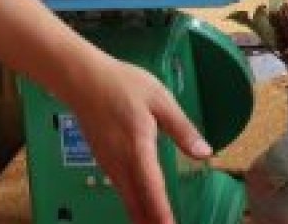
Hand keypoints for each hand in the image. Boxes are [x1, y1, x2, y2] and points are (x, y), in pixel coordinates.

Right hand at [64, 54, 211, 223]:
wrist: (82, 78)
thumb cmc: (122, 84)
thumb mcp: (160, 100)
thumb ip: (182, 129)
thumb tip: (205, 152)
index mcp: (138, 149)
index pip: (152, 191)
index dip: (162, 215)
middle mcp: (120, 163)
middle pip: (136, 204)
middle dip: (151, 222)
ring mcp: (108, 163)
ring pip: (127, 199)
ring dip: (142, 216)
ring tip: (158, 223)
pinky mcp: (103, 160)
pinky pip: (120, 189)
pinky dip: (133, 203)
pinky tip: (142, 206)